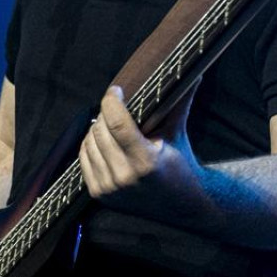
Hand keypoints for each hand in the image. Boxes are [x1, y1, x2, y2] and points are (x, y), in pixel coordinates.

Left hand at [78, 85, 199, 206]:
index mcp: (146, 162)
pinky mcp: (100, 194)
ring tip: (112, 124)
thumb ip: (181, 101)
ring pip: (89, 143)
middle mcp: (125, 177)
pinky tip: (104, 140)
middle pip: (100, 131)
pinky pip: (84, 158)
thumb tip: (193, 72)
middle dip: (106, 114)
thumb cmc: (180, 162)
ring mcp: (110, 188)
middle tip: (116, 107)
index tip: (116, 91)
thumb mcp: (178, 132)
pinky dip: (90, 144)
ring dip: (97, 128)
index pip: (117, 124)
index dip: (112, 102)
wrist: (183, 204)